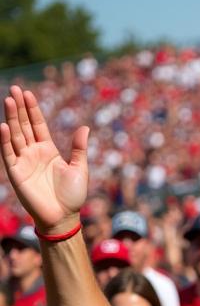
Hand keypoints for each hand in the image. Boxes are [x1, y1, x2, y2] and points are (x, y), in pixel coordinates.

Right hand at [1, 86, 88, 234]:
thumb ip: (79, 148)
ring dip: (11, 119)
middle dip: (19, 108)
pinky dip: (5, 141)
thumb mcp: (80, 169)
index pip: (37, 125)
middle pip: (24, 126)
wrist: (64, 217)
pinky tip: (3, 126)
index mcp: (48, 150)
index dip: (33, 110)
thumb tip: (85, 127)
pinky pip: (8, 154)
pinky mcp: (16, 173)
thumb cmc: (73, 195)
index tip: (28, 93)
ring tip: (9, 101)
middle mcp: (34, 153)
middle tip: (14, 89)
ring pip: (15, 135)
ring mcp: (23, 161)